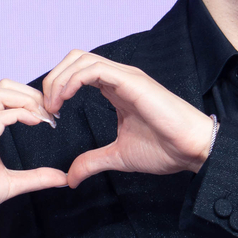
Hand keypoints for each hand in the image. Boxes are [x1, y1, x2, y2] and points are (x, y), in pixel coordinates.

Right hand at [0, 80, 68, 233]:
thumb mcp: (10, 185)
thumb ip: (35, 178)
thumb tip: (62, 178)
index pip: (4, 96)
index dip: (30, 99)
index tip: (49, 118)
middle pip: (3, 86)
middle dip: (31, 93)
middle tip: (50, 114)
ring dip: (27, 100)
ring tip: (43, 118)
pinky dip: (21, 114)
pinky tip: (35, 124)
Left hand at [42, 50, 213, 187]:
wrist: (192, 149)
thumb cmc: (165, 149)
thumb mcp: (118, 156)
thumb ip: (92, 161)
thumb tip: (71, 177)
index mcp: (115, 89)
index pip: (77, 73)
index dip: (57, 88)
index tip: (48, 115)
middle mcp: (119, 77)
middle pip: (74, 59)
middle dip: (52, 80)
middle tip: (45, 108)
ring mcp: (126, 76)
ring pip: (81, 59)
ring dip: (59, 79)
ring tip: (52, 106)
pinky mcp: (132, 81)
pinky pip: (94, 69)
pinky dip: (73, 80)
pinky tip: (64, 100)